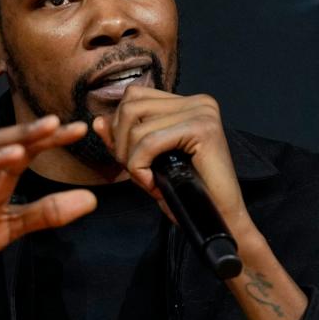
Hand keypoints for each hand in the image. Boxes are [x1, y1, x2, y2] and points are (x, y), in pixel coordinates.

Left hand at [92, 86, 253, 240]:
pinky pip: (149, 142)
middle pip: (131, 106)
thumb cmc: (187, 195)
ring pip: (137, 125)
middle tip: (138, 174)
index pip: (134, 98)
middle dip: (122, 144)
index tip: (129, 161)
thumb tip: (98, 121)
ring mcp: (202, 112)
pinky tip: (153, 185)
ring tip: (147, 180)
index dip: (119, 130)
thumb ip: (124, 141)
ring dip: (131, 159)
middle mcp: (197, 101)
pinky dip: (140, 167)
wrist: (220, 221)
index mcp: (186, 103)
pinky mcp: (202, 129)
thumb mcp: (147, 163)